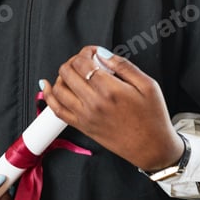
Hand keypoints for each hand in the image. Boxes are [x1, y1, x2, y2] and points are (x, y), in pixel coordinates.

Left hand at [41, 46, 183, 171]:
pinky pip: (57, 110)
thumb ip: (123, 66)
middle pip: (68, 72)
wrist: (152, 148)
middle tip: (86, 60)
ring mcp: (85, 116)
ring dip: (62, 75)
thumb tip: (103, 54)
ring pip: (58, 89)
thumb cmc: (152, 117)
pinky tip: (47, 86)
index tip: (93, 52)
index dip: (86, 52)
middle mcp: (93, 103)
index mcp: (110, 90)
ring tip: (74, 72)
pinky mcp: (82, 127)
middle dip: (74, 60)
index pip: (83, 62)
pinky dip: (49, 96)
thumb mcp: (148, 85)